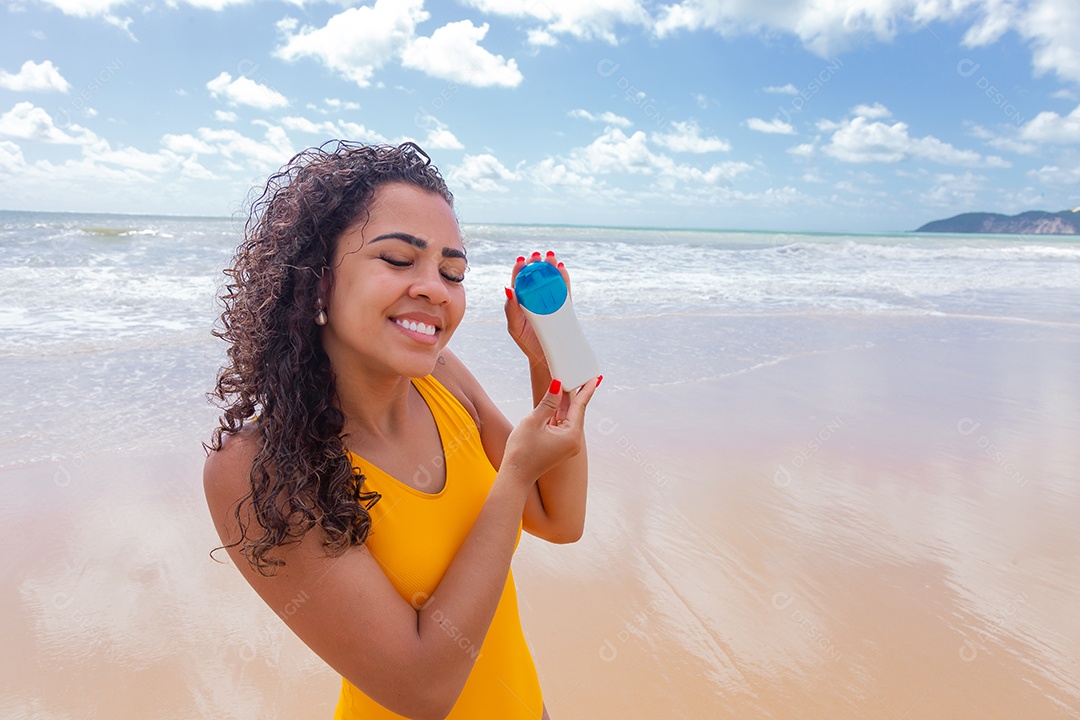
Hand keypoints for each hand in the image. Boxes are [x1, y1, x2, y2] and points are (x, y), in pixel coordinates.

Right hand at [503, 376, 597, 482]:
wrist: (516, 475)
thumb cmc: (522, 450)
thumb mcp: (534, 421)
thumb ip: (548, 402)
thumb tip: (558, 386)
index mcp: (572, 435)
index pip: (580, 407)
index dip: (586, 390)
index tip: (594, 378)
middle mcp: (574, 441)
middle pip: (574, 412)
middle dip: (572, 394)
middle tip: (574, 375)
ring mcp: (567, 445)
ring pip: (566, 418)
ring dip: (562, 403)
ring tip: (562, 384)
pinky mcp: (560, 447)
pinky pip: (561, 425)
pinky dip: (557, 414)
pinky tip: (555, 402)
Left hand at [504, 251, 571, 366]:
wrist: (546, 358)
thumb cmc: (526, 342)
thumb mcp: (514, 326)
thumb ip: (510, 308)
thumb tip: (508, 288)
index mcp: (521, 301)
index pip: (519, 281)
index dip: (520, 269)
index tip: (521, 261)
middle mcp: (536, 298)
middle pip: (536, 276)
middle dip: (536, 263)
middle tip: (537, 256)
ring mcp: (550, 301)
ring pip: (551, 279)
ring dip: (551, 266)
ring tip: (550, 257)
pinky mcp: (564, 306)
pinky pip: (564, 289)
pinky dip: (563, 277)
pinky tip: (561, 268)